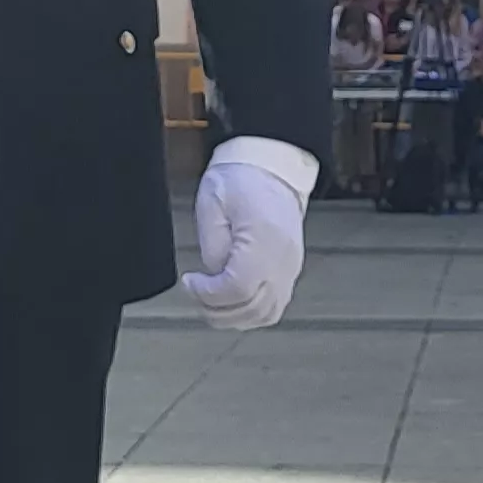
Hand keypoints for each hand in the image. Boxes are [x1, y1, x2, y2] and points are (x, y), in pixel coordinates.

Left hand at [180, 152, 306, 329]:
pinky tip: (233, 301)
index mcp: (263, 240)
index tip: (190, 282)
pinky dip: (252, 312)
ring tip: (212, 301)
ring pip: (267, 314)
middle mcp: (283, 259)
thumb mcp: (212, 206)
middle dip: (218, 309)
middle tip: (197, 294)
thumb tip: (215, 277)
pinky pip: (275, 305)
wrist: (271, 165)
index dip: (208, 294)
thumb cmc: (241, 178)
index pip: (238, 288)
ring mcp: (291, 266)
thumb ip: (213, 248)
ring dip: (235, 316)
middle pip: (253, 308)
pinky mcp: (291, 268)